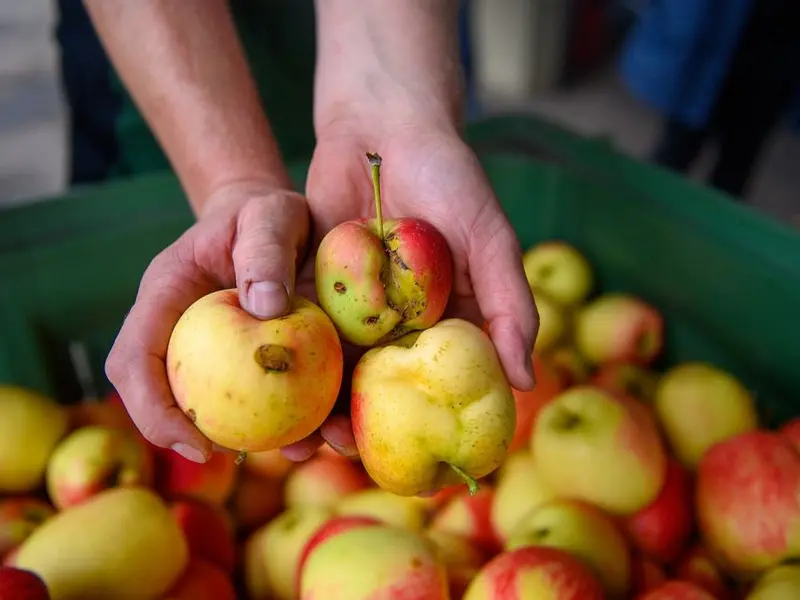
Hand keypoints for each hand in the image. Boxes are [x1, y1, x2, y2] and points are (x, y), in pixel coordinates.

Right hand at [105, 180, 317, 462]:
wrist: (275, 219)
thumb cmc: (265, 212)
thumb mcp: (268, 214)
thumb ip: (264, 251)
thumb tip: (266, 308)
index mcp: (166, 297)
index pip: (134, 360)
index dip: (150, 409)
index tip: (193, 440)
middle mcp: (181, 332)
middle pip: (163, 396)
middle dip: (186, 435)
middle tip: (229, 456)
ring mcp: (211, 350)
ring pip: (214, 404)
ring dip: (251, 436)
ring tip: (297, 449)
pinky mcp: (247, 359)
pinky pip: (261, 396)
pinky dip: (289, 417)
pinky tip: (327, 427)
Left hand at [282, 122, 538, 460]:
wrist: (386, 125)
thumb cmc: (452, 178)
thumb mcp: (491, 238)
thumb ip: (511, 305)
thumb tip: (526, 381)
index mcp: (446, 321)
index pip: (439, 384)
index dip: (427, 423)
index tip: (416, 462)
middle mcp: (399, 321)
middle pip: (379, 382)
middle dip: (359, 418)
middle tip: (341, 448)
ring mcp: (354, 305)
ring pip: (334, 362)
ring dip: (316, 397)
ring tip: (298, 430)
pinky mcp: (314, 282)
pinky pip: (301, 323)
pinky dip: (289, 351)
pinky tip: (273, 377)